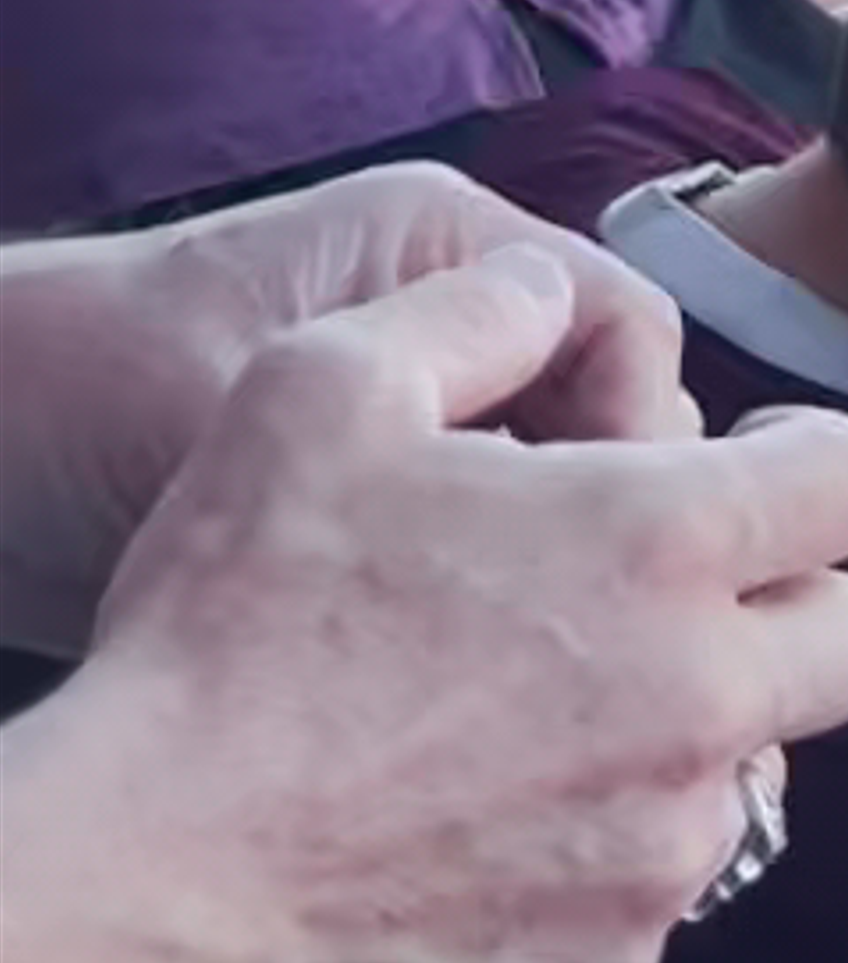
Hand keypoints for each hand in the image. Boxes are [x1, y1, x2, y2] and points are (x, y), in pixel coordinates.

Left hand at [2, 166, 691, 648]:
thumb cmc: (89, 391)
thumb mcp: (254, 392)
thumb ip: (411, 416)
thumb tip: (598, 493)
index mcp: (438, 253)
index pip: (623, 328)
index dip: (644, 438)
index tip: (614, 545)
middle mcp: (445, 330)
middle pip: (610, 423)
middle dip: (618, 526)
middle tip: (595, 637)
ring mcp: (416, 425)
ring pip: (560, 507)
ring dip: (564, 589)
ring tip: (550, 689)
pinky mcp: (379, 522)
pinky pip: (491, 568)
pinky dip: (500, 632)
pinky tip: (489, 709)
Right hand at [52, 250, 847, 962]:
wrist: (143, 885)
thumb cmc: (229, 625)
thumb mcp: (325, 383)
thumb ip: (478, 312)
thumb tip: (554, 295)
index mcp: (660, 547)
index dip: (804, 459)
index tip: (735, 469)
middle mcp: (699, 708)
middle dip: (796, 601)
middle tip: (673, 593)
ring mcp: (659, 859)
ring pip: (752, 774)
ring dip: (687, 734)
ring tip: (537, 714)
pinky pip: (654, 894)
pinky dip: (600, 855)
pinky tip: (480, 823)